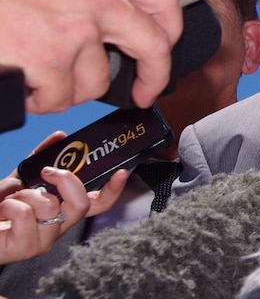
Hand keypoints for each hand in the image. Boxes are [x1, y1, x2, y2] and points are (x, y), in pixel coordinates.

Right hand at [0, 0, 182, 111]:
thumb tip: (116, 25)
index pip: (165, 0)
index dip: (171, 31)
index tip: (163, 52)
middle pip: (154, 46)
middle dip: (153, 77)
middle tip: (142, 93)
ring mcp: (74, 30)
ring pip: (95, 83)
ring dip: (67, 86)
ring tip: (36, 65)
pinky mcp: (47, 60)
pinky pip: (57, 98)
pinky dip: (38, 97)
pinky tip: (21, 76)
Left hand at [0, 131, 128, 263]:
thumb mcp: (22, 177)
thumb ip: (41, 158)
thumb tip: (60, 136)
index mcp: (62, 210)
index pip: (97, 203)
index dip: (113, 189)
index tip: (121, 172)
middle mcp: (58, 227)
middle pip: (82, 204)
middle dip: (66, 180)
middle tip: (47, 172)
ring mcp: (44, 240)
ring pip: (51, 205)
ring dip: (25, 194)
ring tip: (11, 200)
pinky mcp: (26, 247)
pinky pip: (26, 214)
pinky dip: (11, 204)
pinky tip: (4, 210)